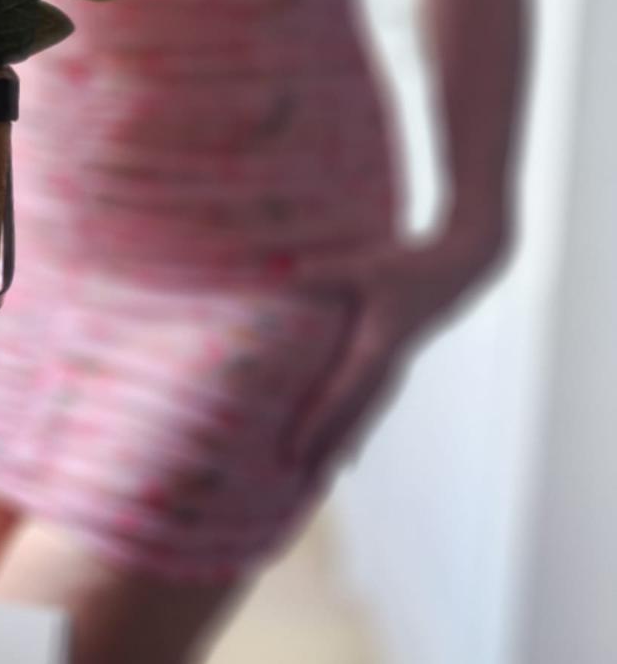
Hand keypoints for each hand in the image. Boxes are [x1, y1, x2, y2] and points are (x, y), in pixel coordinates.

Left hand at [283, 228, 507, 473]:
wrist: (459, 270)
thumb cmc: (413, 266)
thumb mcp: (369, 266)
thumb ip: (330, 271)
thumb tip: (289, 271)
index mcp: (377, 349)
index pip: (339, 395)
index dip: (315, 424)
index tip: (293, 450)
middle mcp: (385, 366)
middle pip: (353, 418)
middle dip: (327, 448)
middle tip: (300, 482)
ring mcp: (392, 367)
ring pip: (364, 415)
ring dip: (343, 445)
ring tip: (324, 476)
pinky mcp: (393, 359)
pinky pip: (370, 403)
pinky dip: (357, 427)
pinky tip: (349, 452)